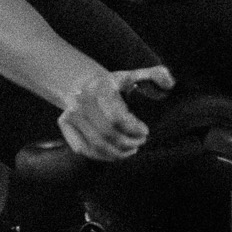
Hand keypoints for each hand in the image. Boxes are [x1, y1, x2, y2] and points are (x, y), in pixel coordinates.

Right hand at [56, 64, 171, 161]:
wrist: (85, 83)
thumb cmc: (117, 84)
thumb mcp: (137, 76)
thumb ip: (157, 76)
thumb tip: (168, 82)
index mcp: (101, 87)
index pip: (117, 118)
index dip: (134, 130)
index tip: (145, 131)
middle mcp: (82, 99)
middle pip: (107, 134)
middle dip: (128, 143)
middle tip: (140, 142)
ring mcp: (70, 111)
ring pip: (96, 144)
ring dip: (117, 152)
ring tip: (131, 149)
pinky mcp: (64, 123)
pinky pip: (82, 148)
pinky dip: (101, 156)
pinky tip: (116, 153)